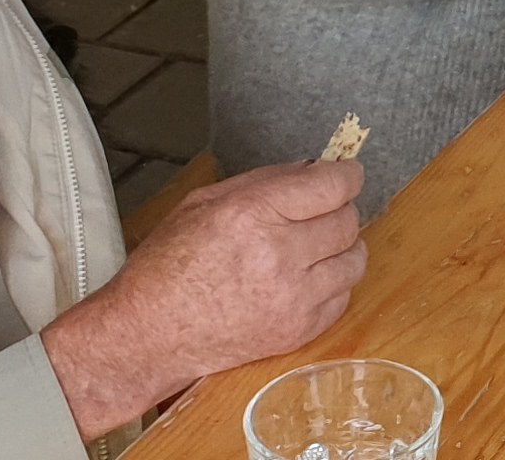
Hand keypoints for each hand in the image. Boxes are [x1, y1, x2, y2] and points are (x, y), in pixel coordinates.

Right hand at [39, 160, 365, 436]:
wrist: (149, 335)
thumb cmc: (168, 266)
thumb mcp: (203, 203)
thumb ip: (264, 181)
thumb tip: (312, 169)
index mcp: (252, 214)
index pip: (332, 186)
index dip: (346, 176)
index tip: (346, 175)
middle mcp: (279, 254)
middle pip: (347, 220)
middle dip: (339, 210)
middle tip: (319, 214)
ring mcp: (293, 297)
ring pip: (355, 260)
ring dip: (340, 249)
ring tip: (314, 249)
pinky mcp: (298, 331)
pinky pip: (342, 297)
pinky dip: (330, 286)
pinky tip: (304, 281)